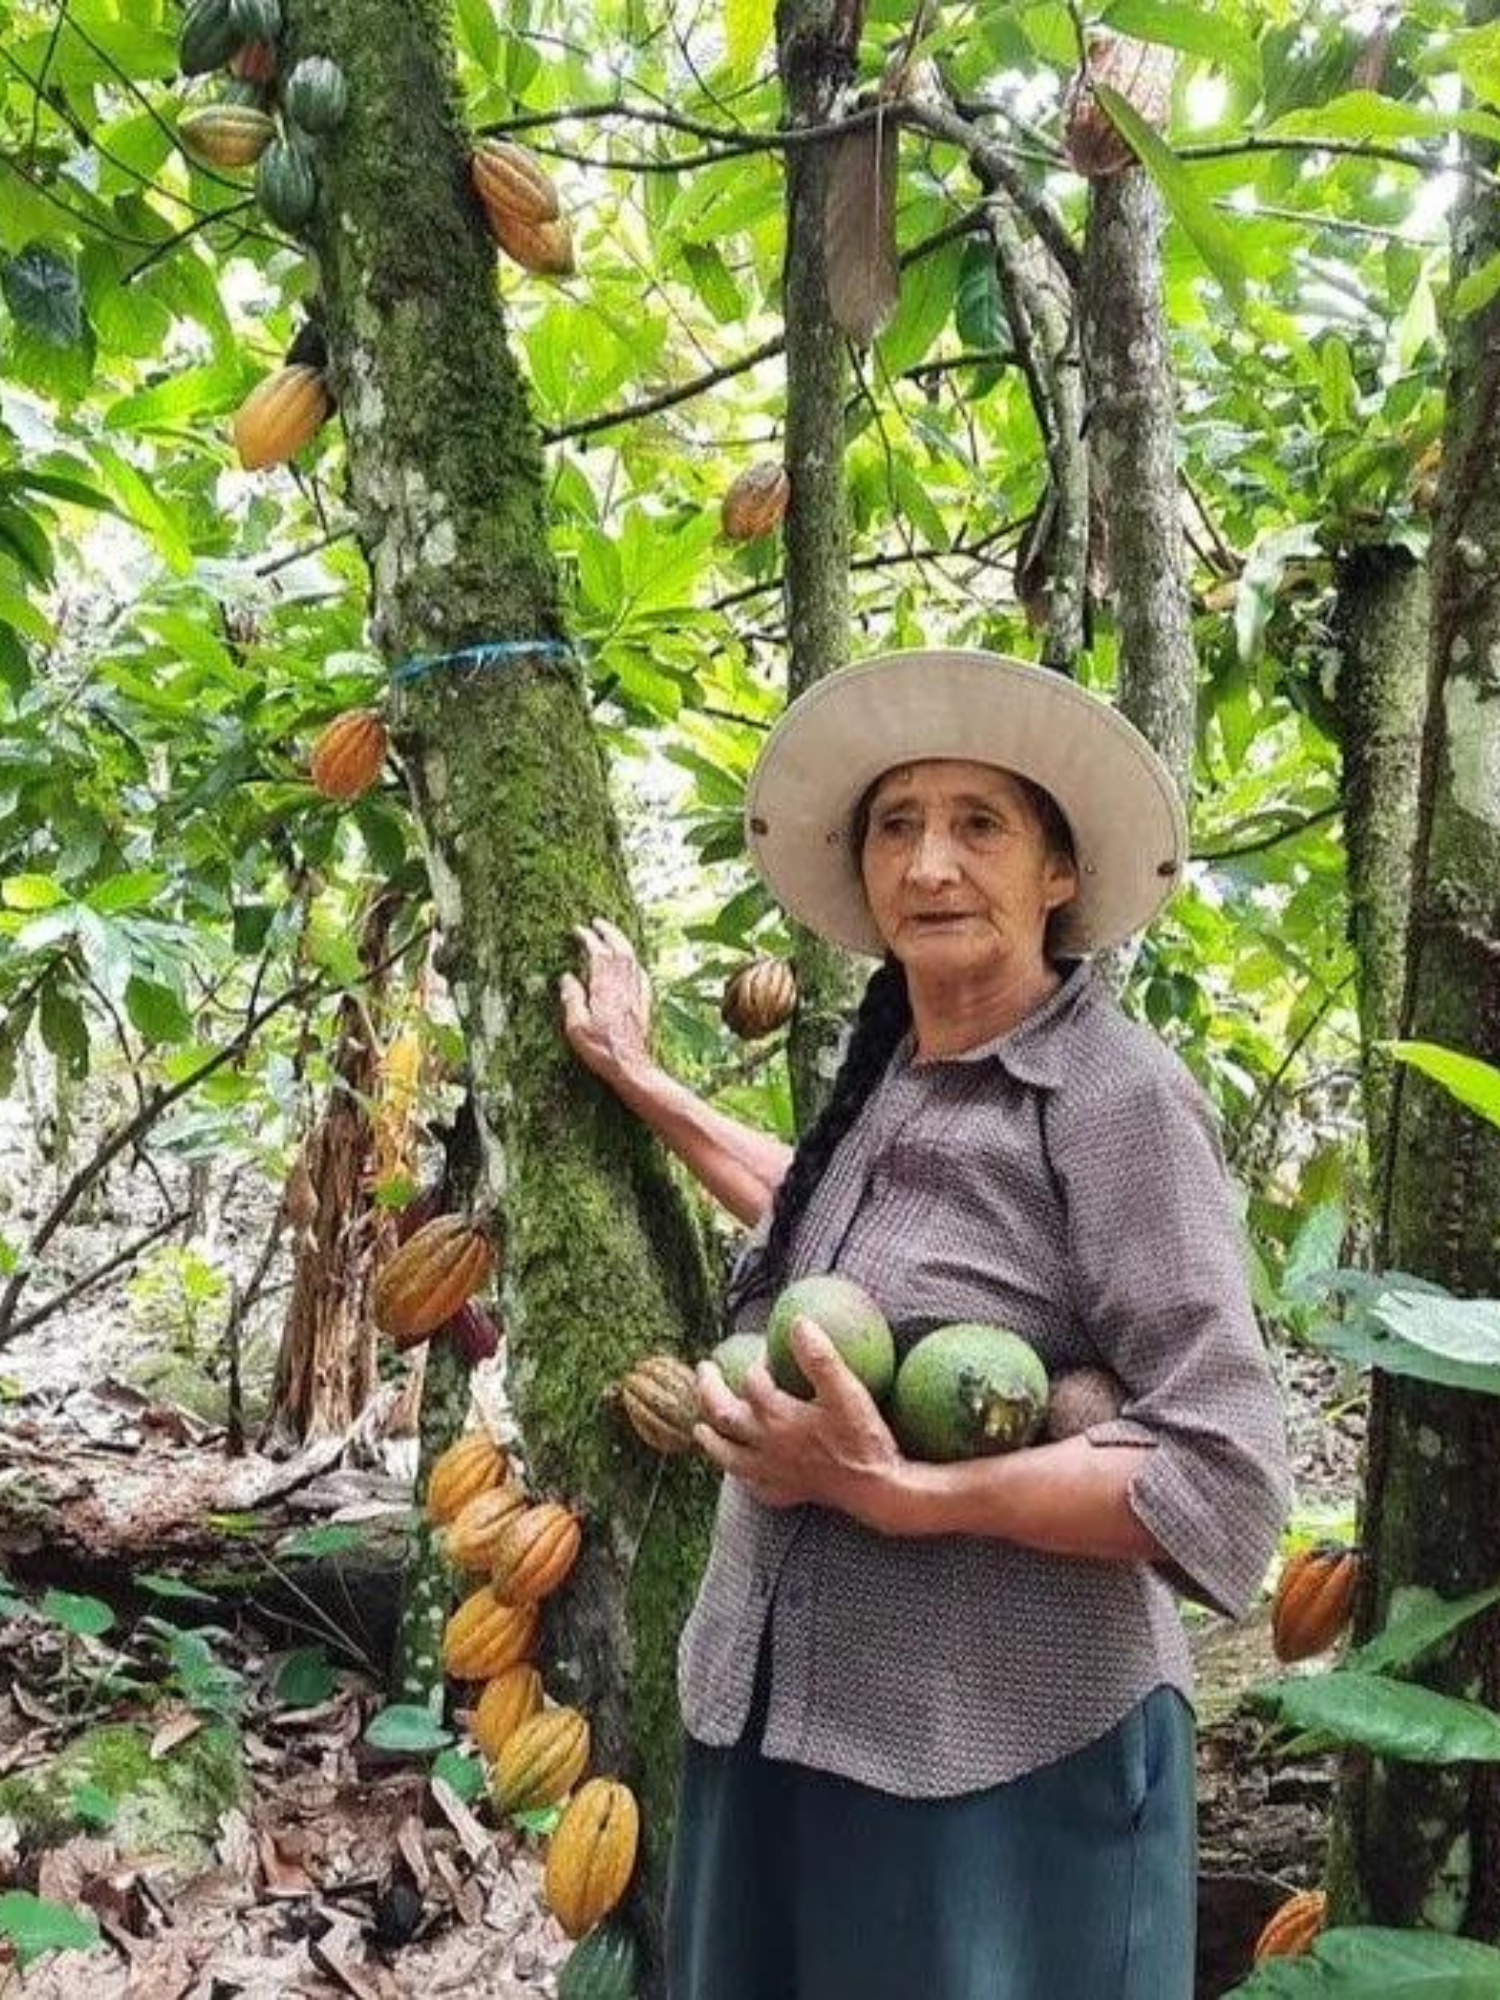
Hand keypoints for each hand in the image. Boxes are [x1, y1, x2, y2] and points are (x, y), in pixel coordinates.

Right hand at [559, 917, 652, 1083]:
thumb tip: (566, 976)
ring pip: (632, 959)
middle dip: (609, 932)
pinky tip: (633, 963)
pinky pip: (641, 975)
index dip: (588, 938)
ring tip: (612, 935)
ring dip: (622, 942)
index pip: (598, 953)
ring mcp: (636, 994)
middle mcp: (623, 986)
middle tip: (598, 922)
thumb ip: (572, 998)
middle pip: (620, 949)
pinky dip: (634, 962)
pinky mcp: (644, 1004)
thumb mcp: (576, 1027)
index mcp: (605, 988)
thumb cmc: (601, 1050)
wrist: (631, 1066)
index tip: (578, 929)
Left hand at [694, 1316, 905, 1532]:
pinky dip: (740, 1476)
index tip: (766, 1348)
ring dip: (711, 1439)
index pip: (752, 1380)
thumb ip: (819, 1357)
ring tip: (700, 1428)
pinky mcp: (784, 1493)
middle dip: (709, 1390)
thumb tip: (798, 1322)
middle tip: (704, 1369)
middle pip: (723, 1415)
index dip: (756, 1360)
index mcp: (776, 1416)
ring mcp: (771, 1472)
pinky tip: (741, 1473)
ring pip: (728, 1456)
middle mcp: (765, 1445)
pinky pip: (752, 1486)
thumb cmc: (861, 1437)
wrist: (875, 1488)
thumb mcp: (845, 1391)